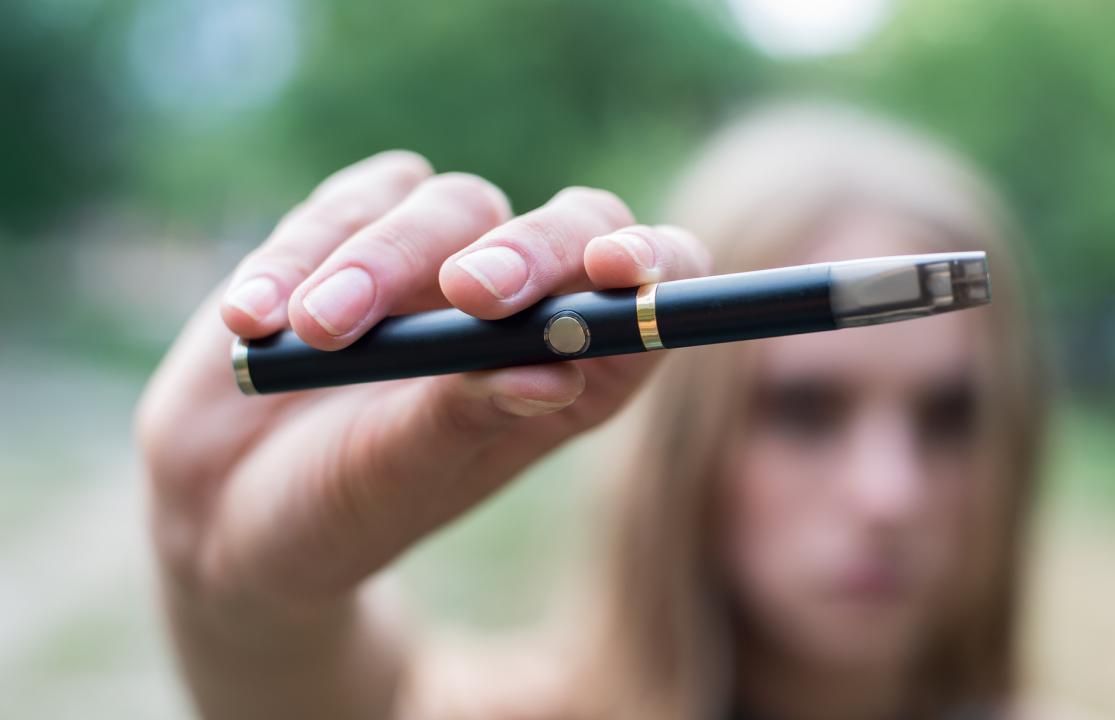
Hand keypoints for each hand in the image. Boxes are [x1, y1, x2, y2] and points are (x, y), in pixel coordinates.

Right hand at [137, 150, 709, 619]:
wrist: (226, 508)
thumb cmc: (343, 509)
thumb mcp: (402, 476)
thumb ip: (466, 415)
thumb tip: (554, 369)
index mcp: (572, 371)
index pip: (647, 293)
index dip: (651, 267)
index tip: (614, 273)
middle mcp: (519, 307)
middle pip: (567, 226)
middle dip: (524, 251)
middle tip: (470, 292)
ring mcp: (435, 260)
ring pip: (449, 207)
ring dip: (380, 262)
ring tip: (318, 331)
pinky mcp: (350, 232)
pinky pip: (345, 208)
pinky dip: (299, 253)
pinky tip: (254, 317)